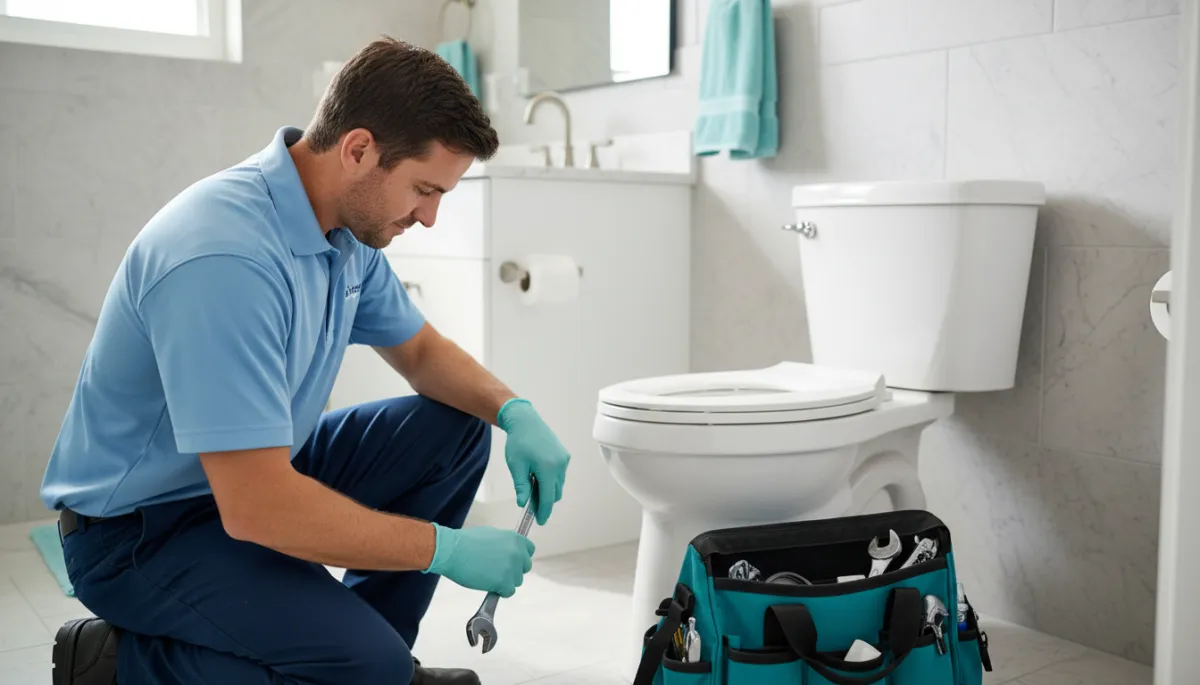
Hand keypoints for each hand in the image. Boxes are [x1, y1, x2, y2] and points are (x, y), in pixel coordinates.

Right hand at [424, 523, 534, 596]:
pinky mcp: (504, 582)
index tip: (511, 560)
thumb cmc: (466, 542)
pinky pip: (509, 592)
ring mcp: (512, 568)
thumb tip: (506, 552)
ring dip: (505, 581)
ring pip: (517, 581)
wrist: (453, 550)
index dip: (520, 557)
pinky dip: (500, 591)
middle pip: (524, 567)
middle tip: (498, 571)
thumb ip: (504, 544)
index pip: (529, 550)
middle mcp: (517, 553)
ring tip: (489, 577)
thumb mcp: (491, 535)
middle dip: (513, 570)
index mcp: (515, 539)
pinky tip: (489, 585)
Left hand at [497, 398, 569, 524]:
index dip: (543, 512)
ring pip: (558, 484)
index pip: (547, 498)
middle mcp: (560, 465)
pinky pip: (560, 475)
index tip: (540, 521)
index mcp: (547, 469)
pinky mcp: (564, 455)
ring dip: (548, 490)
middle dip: (545, 501)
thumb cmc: (518, 443)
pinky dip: (551, 480)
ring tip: (532, 487)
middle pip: (555, 493)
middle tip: (530, 504)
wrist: (526, 422)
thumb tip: (523, 503)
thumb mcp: (516, 466)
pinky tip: (538, 476)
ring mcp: (564, 460)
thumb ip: (522, 487)